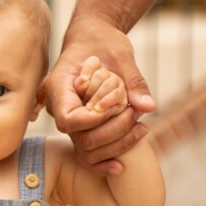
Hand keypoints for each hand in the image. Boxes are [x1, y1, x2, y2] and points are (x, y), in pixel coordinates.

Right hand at [44, 18, 155, 174]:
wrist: (93, 39)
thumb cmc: (103, 42)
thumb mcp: (120, 55)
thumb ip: (133, 81)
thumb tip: (147, 106)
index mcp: (60, 87)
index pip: (69, 118)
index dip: (94, 121)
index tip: (117, 107)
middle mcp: (58, 107)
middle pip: (80, 138)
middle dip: (113, 132)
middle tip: (137, 116)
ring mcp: (69, 121)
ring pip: (85, 150)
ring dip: (116, 145)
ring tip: (142, 128)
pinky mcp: (80, 128)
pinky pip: (86, 154)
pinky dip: (104, 162)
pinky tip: (121, 166)